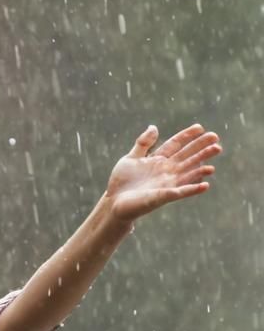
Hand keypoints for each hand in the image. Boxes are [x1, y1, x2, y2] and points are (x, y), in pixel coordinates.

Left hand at [106, 123, 220, 222]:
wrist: (113, 203)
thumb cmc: (121, 182)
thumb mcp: (130, 159)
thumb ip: (143, 144)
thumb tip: (154, 127)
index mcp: (158, 160)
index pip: (175, 144)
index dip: (187, 136)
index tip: (199, 127)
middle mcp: (167, 170)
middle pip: (187, 156)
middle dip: (201, 147)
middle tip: (215, 137)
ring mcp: (167, 183)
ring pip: (189, 171)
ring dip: (203, 163)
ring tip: (217, 151)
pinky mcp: (164, 196)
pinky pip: (181, 192)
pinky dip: (193, 189)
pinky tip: (206, 185)